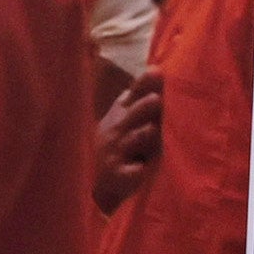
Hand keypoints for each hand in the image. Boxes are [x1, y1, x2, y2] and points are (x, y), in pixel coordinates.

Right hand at [95, 68, 164, 213]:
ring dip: (138, 137)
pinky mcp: (116, 176)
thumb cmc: (116, 146)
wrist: (95, 183)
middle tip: (156, 99)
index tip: (157, 72)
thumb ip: (140, 99)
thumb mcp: (124, 120)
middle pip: (129, 117)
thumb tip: (158, 70)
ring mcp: (114, 153)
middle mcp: (114, 131)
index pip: (132, 97)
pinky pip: (125, 173)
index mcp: (119, 116)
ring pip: (127, 143)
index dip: (143, 85)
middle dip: (142, 108)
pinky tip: (139, 169)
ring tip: (150, 130)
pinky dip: (132, 171)